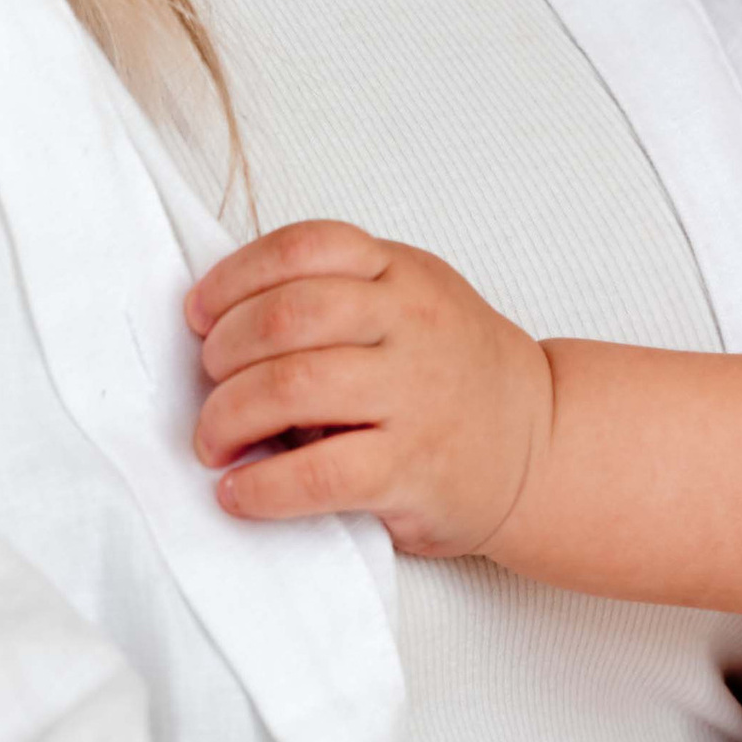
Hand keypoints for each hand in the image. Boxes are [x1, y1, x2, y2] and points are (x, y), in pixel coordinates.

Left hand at [186, 220, 552, 559]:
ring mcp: (414, 396)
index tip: (200, 317)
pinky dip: (261, 486)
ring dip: (227, 417)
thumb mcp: (412, 303)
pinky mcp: (411, 467)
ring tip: (215, 443)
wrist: (541, 447)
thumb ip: (339, 296)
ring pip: (290, 387)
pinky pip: (316, 472)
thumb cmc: (456, 377)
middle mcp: (410, 325)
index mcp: (402, 273)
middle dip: (221, 354)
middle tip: (209, 387)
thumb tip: (223, 328)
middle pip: (283, 317)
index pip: (302, 248)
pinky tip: (240, 492)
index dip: (232, 280)